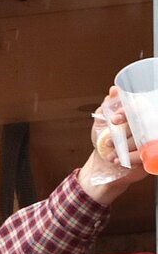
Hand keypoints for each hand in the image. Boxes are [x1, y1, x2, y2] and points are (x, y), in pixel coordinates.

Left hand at [79, 86, 147, 203]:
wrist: (103, 163)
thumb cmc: (104, 140)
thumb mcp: (102, 123)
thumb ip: (108, 107)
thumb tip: (113, 90)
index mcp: (138, 116)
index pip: (140, 108)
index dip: (127, 112)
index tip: (114, 119)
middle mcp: (147, 126)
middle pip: (142, 124)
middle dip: (124, 133)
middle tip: (108, 142)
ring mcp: (151, 140)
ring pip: (143, 141)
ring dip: (124, 148)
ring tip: (110, 154)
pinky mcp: (151, 155)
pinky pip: (145, 155)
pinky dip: (130, 159)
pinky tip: (118, 161)